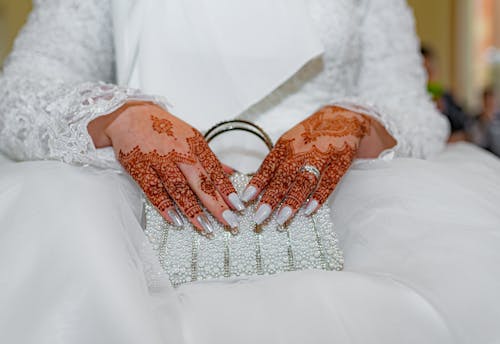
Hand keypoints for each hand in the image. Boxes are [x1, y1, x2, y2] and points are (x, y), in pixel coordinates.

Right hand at [94, 102, 244, 235]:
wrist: (129, 114)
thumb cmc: (163, 127)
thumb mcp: (192, 136)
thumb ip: (210, 158)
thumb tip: (231, 172)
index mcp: (195, 144)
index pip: (215, 170)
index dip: (227, 189)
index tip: (238, 206)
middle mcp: (179, 152)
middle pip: (200, 182)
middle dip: (216, 204)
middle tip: (229, 222)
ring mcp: (159, 160)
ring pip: (178, 188)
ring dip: (193, 210)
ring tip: (206, 227)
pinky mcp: (140, 167)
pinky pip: (153, 190)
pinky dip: (165, 206)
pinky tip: (175, 220)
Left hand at [241, 106, 371, 224]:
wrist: (344, 118)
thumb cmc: (311, 136)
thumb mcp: (290, 142)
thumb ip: (277, 163)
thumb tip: (259, 188)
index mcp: (286, 144)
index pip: (269, 165)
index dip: (257, 182)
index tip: (245, 199)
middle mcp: (302, 150)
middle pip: (284, 176)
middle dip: (271, 198)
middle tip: (259, 217)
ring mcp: (322, 156)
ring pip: (304, 181)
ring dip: (292, 201)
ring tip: (282, 218)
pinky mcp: (340, 162)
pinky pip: (328, 182)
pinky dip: (318, 197)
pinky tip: (309, 211)